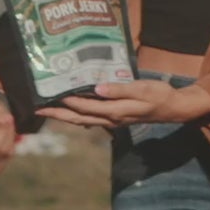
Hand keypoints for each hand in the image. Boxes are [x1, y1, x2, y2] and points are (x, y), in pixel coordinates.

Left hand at [43, 80, 209, 130]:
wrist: (173, 108)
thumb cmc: (159, 95)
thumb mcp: (142, 89)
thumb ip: (120, 90)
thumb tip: (97, 89)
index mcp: (115, 111)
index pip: (85, 107)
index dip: (66, 102)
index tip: (49, 95)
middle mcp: (110, 119)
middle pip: (78, 118)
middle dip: (57, 113)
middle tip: (37, 108)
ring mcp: (112, 120)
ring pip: (82, 120)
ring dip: (64, 115)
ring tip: (48, 108)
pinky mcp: (115, 117)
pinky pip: (91, 118)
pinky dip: (78, 114)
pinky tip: (72, 109)